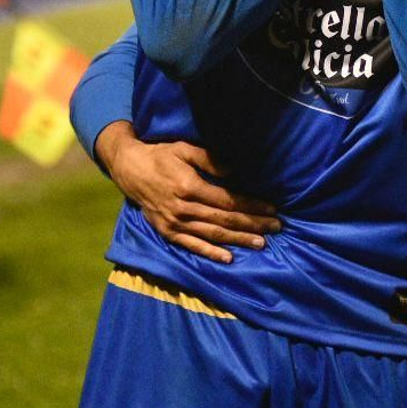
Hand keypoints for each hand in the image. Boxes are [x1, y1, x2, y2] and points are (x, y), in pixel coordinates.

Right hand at [97, 123, 281, 262]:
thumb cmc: (161, 155)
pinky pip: (191, 245)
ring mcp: (174, 222)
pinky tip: (228, 258)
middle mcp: (183, 208)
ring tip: (261, 243)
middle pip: (225, 219)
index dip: (252, 205)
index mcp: (190, 187)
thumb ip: (210, 160)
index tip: (271, 208)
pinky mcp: (167, 232)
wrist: (129, 169)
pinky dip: (210, 253)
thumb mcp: (184, 149)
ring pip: (213, 234)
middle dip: (253, 224)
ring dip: (238, 240)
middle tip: (276, 227)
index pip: (228, 200)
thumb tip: (235, 172)